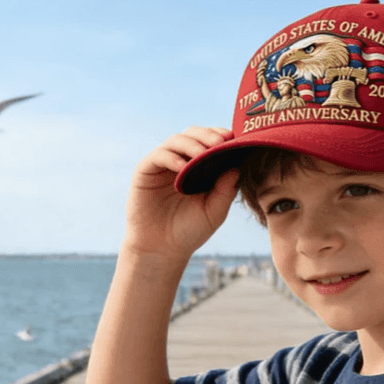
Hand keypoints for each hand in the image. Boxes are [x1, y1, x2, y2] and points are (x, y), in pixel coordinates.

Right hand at [123, 126, 238, 259]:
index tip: (236, 140)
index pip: (211, 142)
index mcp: (199, 167)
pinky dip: (172, 157)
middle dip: (208, 135)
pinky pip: (159, 155)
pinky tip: (183, 167)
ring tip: (204, 153)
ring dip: (192, 143)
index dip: (222, 137)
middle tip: (221, 142)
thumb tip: (237, 166)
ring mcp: (163, 165)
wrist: (162, 249)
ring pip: (176, 140)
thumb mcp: (214, 212)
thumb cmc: (189, 231)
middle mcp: (181, 161)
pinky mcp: (146, 171)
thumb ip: (226, 190)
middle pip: (194, 134)